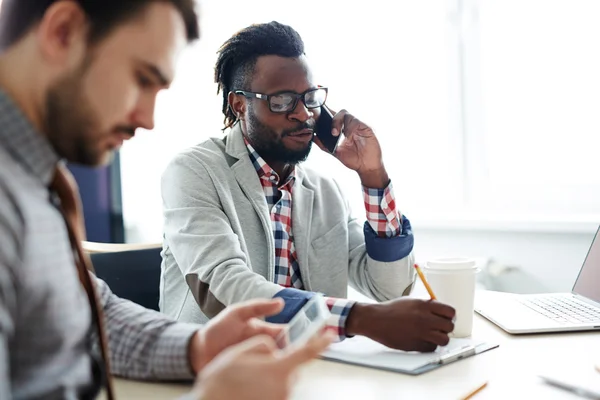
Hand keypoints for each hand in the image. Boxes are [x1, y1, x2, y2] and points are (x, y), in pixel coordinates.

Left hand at [189, 298, 284, 371]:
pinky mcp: (251, 375)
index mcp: (264, 332)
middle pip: (281, 352)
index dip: (287, 339)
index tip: (282, 345)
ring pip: (273, 365)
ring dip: (269, 366)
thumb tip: (281, 302)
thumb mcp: (237, 313)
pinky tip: (254, 376)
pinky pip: (261, 376)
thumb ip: (257, 307)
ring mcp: (257, 361)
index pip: (283, 335)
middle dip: (279, 356)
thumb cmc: (218, 329)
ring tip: (259, 367)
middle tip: (270, 359)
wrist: (199, 351)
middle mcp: (264, 347)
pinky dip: (261, 377)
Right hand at [190, 333, 333, 399]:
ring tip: (245, 379)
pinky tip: (247, 389)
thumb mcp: (240, 352)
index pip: (305, 352)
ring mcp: (279, 399)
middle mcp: (283, 387)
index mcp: (277, 369)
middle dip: (278, 362)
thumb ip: (262, 344)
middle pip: (289, 367)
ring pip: (281, 379)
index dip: (320, 342)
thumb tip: (273, 347)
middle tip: (253, 365)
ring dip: (269, 376)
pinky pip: (274, 391)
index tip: (330, 335)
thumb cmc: (221, 381)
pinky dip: (264, 387)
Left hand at [313, 107, 388, 187]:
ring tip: (336, 134)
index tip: (318, 119)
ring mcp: (358, 125)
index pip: (334, 116)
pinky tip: (347, 136)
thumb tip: (313, 137)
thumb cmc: (354, 160)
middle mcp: (351, 125)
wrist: (366, 168)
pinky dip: (349, 128)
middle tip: (330, 132)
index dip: (325, 115)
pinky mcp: (366, 127)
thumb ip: (324, 145)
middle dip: (331, 119)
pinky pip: (355, 121)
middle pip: (339, 112)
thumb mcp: (335, 152)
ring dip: (338, 122)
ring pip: (346, 114)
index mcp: (343, 129)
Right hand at [345, 298, 455, 351]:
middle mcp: (425, 319)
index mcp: (424, 305)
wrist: (375, 320)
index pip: (450, 311)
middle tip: (439, 327)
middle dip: (446, 327)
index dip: (450, 316)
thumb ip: (426, 306)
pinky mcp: (416, 345)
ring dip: (440, 338)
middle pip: (450, 326)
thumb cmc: (391, 310)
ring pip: (444, 339)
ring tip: (433, 335)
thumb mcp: (410, 301)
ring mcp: (421, 332)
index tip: (446, 318)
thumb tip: (441, 311)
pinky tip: (422, 340)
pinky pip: (432, 348)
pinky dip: (429, 345)